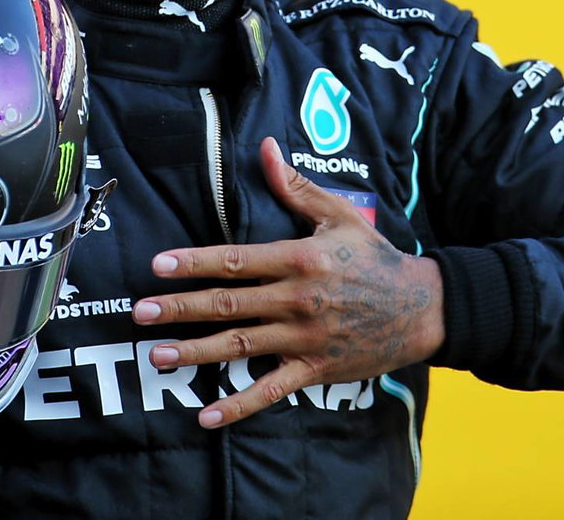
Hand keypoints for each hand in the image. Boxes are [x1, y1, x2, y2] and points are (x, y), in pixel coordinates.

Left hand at [132, 137, 444, 428]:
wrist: (424, 307)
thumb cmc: (375, 257)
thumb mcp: (338, 215)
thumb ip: (295, 187)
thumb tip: (266, 148)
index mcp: (299, 259)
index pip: (236, 260)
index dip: (194, 262)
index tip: (158, 265)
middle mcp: (297, 299)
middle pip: (228, 304)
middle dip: (180, 308)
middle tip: (140, 313)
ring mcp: (305, 337)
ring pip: (241, 346)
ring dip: (197, 353)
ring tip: (158, 357)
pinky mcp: (315, 369)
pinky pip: (270, 391)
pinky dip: (238, 406)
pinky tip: (205, 416)